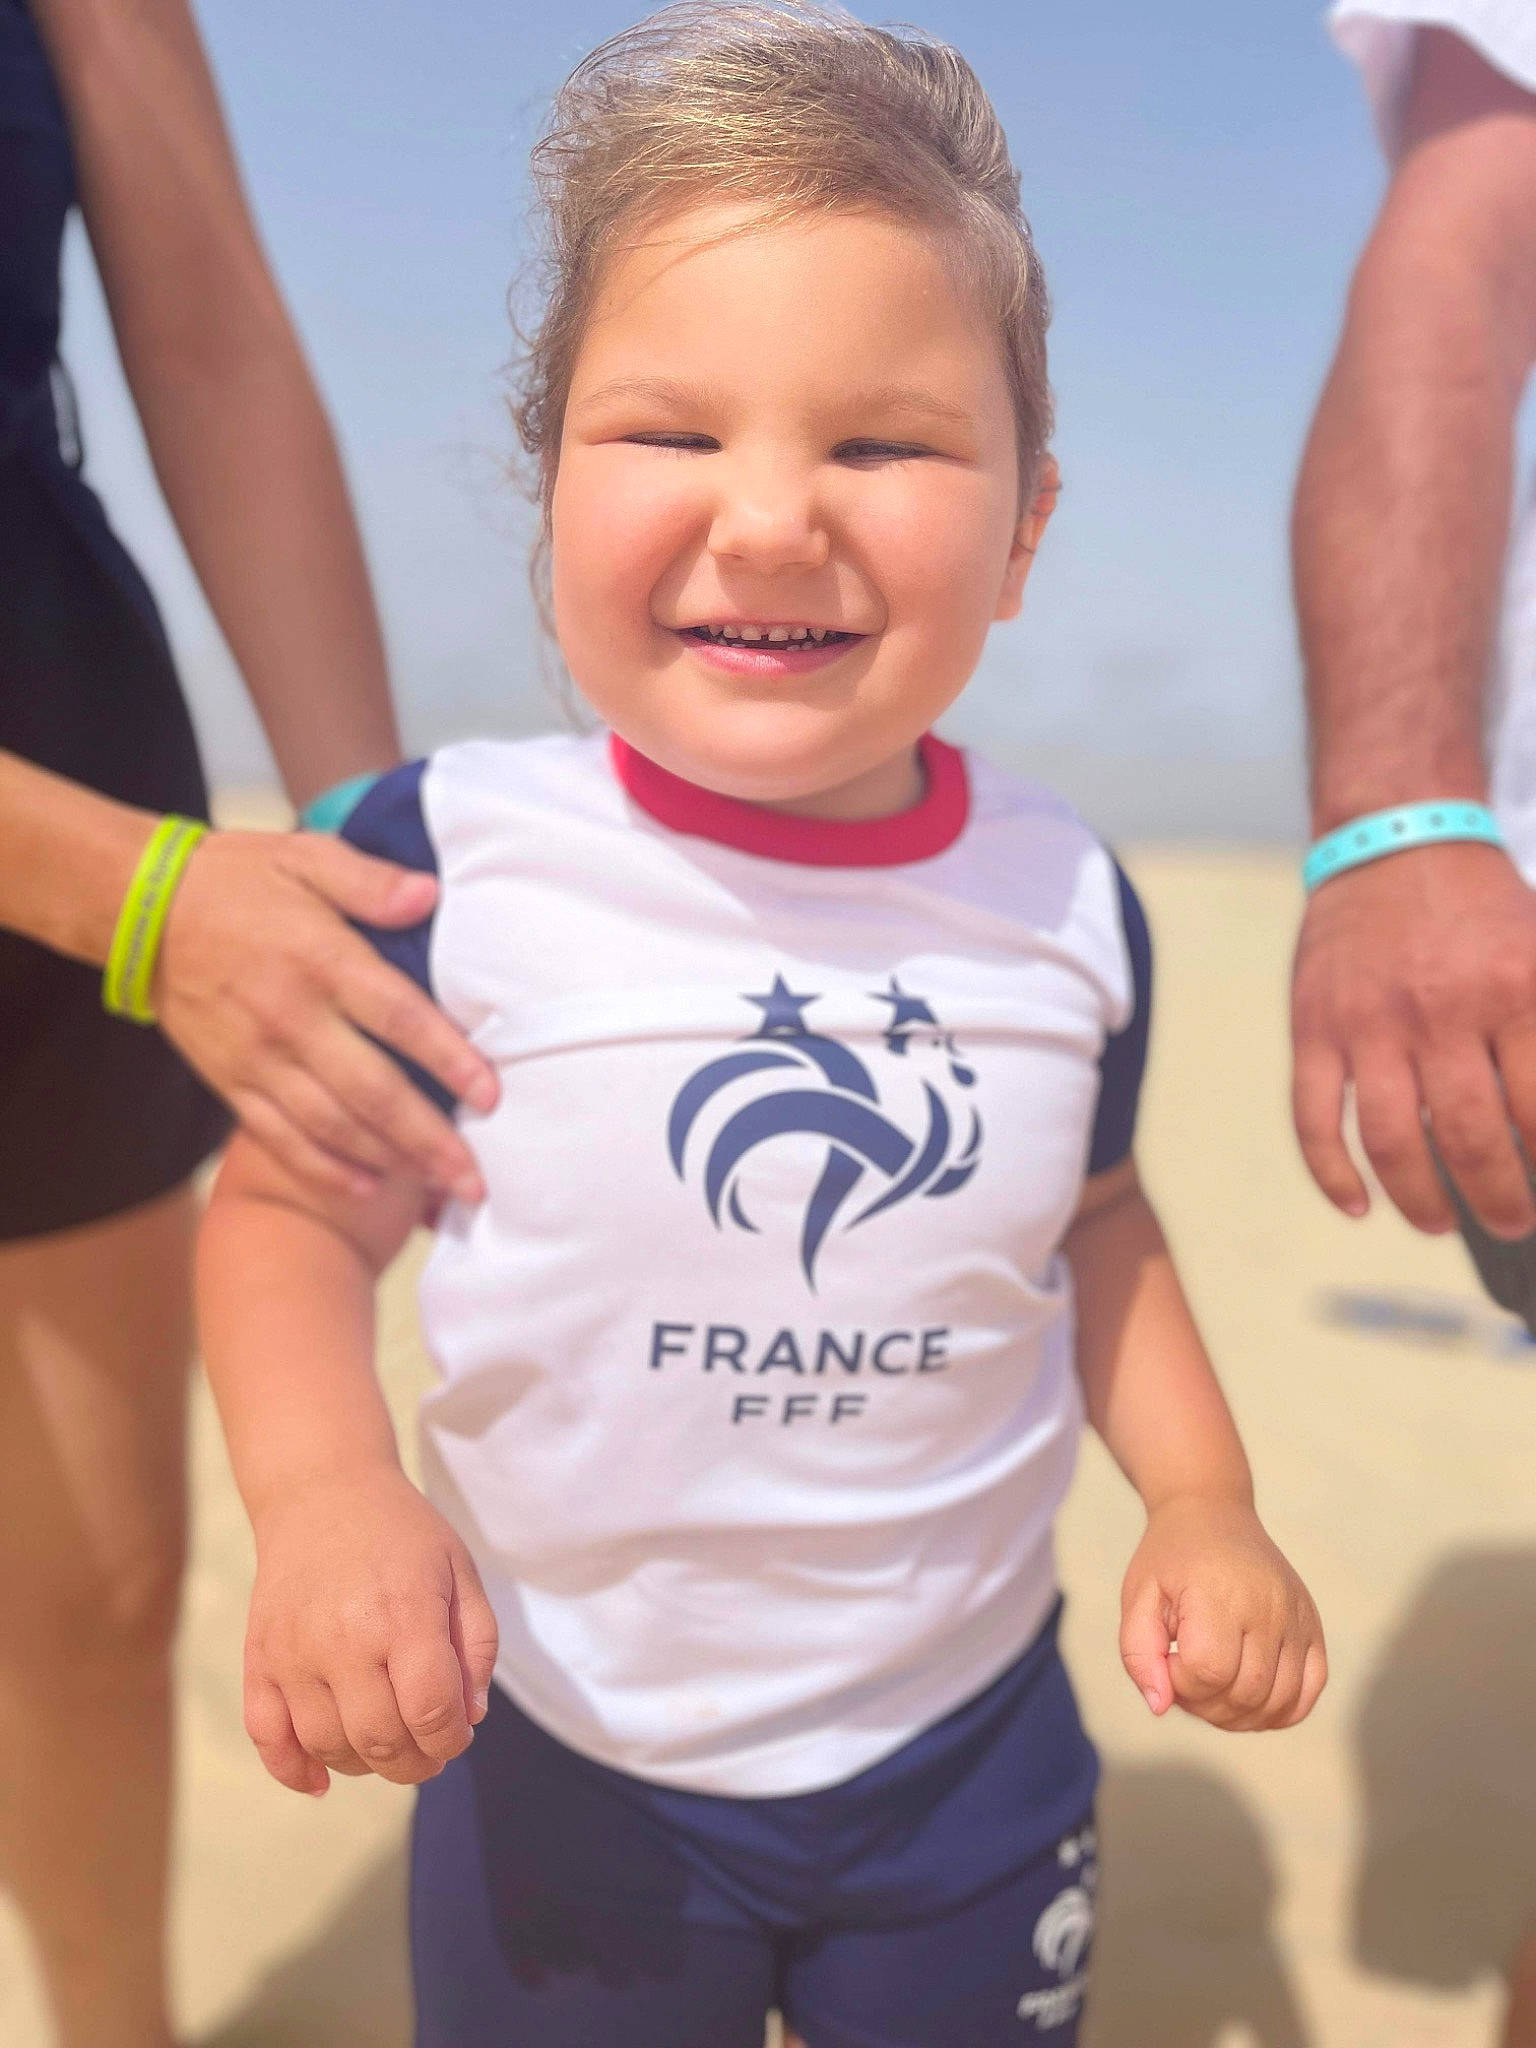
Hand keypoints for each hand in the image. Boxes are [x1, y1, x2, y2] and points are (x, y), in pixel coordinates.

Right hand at [155, 830, 498, 1199]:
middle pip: (373, 1092)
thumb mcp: (306, 857)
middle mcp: (292, 1019)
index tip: (491, 1095)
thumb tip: (429, 895)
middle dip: (429, 1140)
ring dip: (388, 1161)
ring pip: (332, 1126)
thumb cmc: (238, 879)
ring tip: (438, 1188)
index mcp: (321, 960)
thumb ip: (370, 881)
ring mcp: (257, 1058)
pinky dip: (324, 1169)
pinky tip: (367, 1188)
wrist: (141, 910)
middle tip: (475, 1178)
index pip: (399, 1018)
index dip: (449, 1058)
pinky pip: (280, 1137)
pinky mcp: (229, 1081)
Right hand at [243, 1465, 499, 1794]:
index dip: (451, 1741)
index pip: (431, 1712)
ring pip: (328, 1746)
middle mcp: (344, 1638)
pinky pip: (266, 1736)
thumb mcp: (460, 1572)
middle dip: (415, 1764)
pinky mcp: (259, 1659)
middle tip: (428, 1753)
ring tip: (386, 1746)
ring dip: (364, 1765)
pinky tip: (320, 1779)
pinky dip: (292, 1769)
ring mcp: (294, 1652)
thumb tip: (469, 1718)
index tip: (458, 1734)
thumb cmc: (403, 1535)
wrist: (323, 1492)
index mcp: (404, 1614)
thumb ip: (477, 1646)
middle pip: (381, 1741)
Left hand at [1119, 1495, 1325, 1731]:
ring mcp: (1296, 1616)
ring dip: (1240, 1715)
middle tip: (1185, 1678)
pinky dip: (1281, 1709)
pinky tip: (1250, 1698)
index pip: (1208, 1671)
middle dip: (1206, 1705)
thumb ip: (1139, 1654)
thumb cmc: (1171, 1558)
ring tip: (1213, 1687)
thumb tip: (1160, 1706)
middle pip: (1245, 1693)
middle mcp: (1267, 1605)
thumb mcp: (1138, 1596)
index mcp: (1219, 1593)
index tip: (1168, 1658)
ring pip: (1279, 1701)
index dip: (1181, 1682)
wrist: (1213, 1512)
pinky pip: (1310, 1689)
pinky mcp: (1313, 1624)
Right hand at [1292, 842, 1535, 1237]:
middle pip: (1471, 1138)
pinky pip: (1315, 1120)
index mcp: (1514, 991)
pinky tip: (1356, 1206)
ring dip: (1421, 1200)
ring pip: (1392, 1142)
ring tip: (1442, 1224)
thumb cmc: (1483, 911)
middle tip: (1512, 1221)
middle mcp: (1440, 1012)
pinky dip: (1331, 1175)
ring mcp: (1369, 1025)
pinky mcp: (1314, 1029)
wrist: (1395, 842)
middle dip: (1499, 1198)